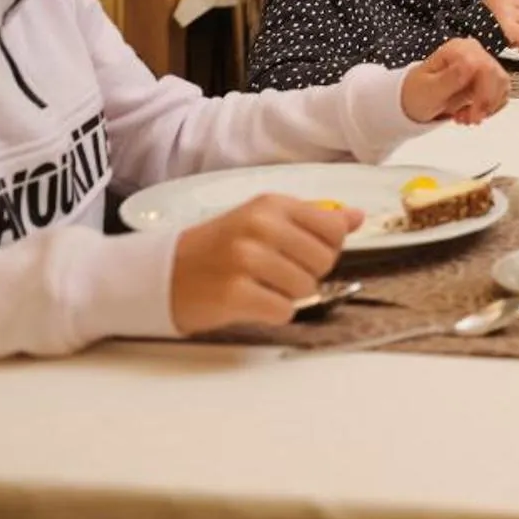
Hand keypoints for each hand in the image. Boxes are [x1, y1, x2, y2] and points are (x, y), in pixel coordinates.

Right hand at [169, 195, 358, 334]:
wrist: (164, 274)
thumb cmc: (218, 248)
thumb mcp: (262, 220)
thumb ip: (310, 218)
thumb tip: (355, 217)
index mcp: (271, 204)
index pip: (335, 228)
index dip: (325, 248)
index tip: (300, 252)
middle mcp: (260, 226)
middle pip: (325, 261)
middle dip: (307, 273)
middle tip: (273, 272)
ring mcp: (246, 259)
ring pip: (307, 289)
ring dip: (287, 295)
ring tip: (258, 286)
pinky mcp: (235, 294)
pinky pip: (283, 311)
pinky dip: (272, 313)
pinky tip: (250, 302)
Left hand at [403, 37, 509, 125]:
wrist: (417, 100)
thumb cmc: (418, 93)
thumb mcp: (429, 89)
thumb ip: (450, 78)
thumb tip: (470, 65)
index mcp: (457, 49)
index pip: (484, 66)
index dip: (483, 93)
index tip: (472, 114)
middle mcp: (472, 51)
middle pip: (497, 76)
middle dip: (486, 103)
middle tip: (470, 120)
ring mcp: (482, 62)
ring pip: (502, 85)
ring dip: (488, 106)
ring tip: (467, 117)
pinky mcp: (487, 75)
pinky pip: (501, 91)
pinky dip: (490, 107)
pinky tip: (473, 112)